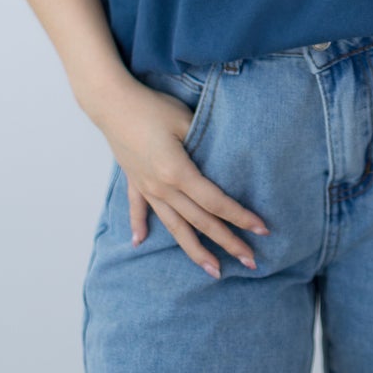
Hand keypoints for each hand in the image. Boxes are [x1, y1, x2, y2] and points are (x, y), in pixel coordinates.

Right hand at [89, 75, 267, 276]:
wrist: (110, 102)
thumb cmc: (152, 107)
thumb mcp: (185, 121)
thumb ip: (204, 145)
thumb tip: (221, 164)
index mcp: (179, 173)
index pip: (216, 203)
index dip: (241, 217)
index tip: (262, 230)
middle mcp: (162, 188)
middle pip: (201, 222)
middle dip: (227, 243)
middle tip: (251, 261)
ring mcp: (146, 188)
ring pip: (175, 226)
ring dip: (195, 250)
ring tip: (213, 271)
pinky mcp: (133, 180)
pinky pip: (138, 209)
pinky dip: (139, 225)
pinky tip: (140, 243)